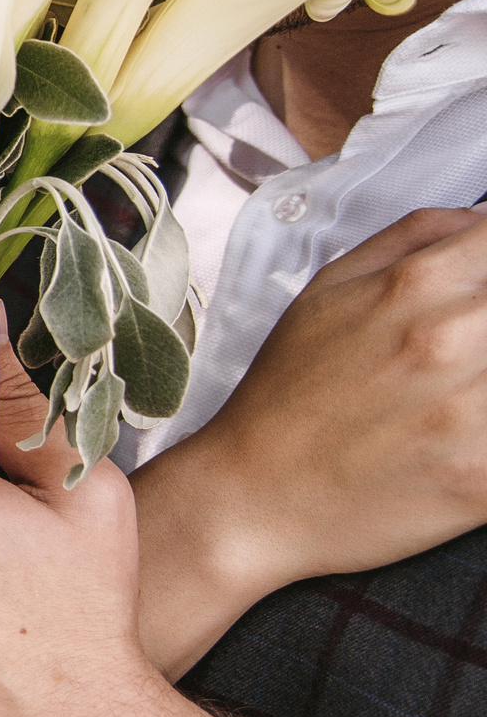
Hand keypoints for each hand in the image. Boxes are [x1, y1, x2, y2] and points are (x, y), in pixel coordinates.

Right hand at [150, 205, 486, 599]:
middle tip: (472, 347)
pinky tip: (468, 431)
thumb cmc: (287, 397)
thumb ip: (413, 238)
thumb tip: (481, 219)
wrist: (253, 497)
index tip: (482, 287)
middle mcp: (453, 340)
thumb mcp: (327, 291)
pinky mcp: (486, 480)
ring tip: (466, 388)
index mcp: (417, 285)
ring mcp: (473, 413)